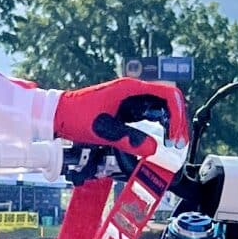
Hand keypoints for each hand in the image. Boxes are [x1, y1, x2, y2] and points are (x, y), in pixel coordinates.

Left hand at [53, 78, 187, 158]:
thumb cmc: (76, 116)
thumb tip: (153, 149)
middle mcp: (135, 91)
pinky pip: (151, 115)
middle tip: (179, 145)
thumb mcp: (102, 130)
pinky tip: (161, 140)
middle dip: (178, 122)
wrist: (59, 114)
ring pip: (162, 108)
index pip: (168, 94)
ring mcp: (132, 99)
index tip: (176, 137)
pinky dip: (160, 126)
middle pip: (169, 101)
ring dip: (171, 124)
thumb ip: (127, 139)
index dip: (177, 116)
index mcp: (131, 89)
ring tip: (173, 145)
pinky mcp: (128, 109)